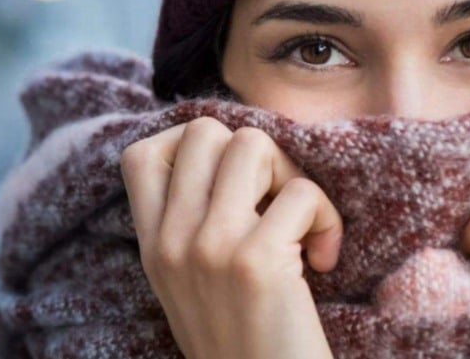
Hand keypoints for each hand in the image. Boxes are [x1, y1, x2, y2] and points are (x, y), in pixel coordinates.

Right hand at [120, 116, 341, 358]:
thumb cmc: (244, 343)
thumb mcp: (191, 286)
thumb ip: (191, 227)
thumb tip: (233, 153)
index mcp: (152, 246)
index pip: (142, 155)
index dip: (192, 147)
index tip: (232, 183)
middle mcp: (171, 241)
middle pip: (206, 132)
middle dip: (255, 154)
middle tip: (275, 202)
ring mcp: (209, 247)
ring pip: (253, 144)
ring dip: (292, 176)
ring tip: (302, 225)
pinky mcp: (255, 261)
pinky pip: (301, 193)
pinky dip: (327, 219)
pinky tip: (325, 260)